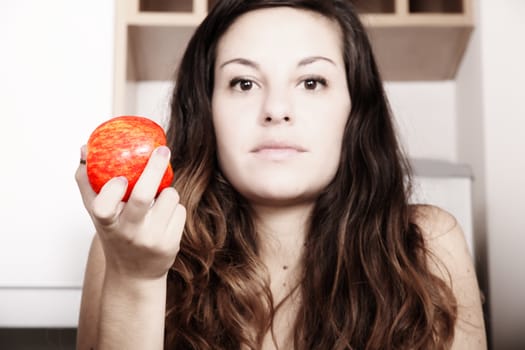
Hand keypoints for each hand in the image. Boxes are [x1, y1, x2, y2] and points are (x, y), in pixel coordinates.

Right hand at [75, 145, 185, 280]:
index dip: (112, 190)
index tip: (121, 177)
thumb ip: (88, 181)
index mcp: (107, 224)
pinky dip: (175, 208)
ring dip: (167, 191)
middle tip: (162, 150)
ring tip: (158, 200)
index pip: (104, 207)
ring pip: (169, 197)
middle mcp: (128, 233)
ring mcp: (151, 240)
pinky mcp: (171, 244)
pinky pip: (180, 211)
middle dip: (155, 168)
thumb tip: (83, 148)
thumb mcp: (97, 213)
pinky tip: (165, 217)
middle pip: (142, 196)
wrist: (134, 274)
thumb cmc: (115, 234)